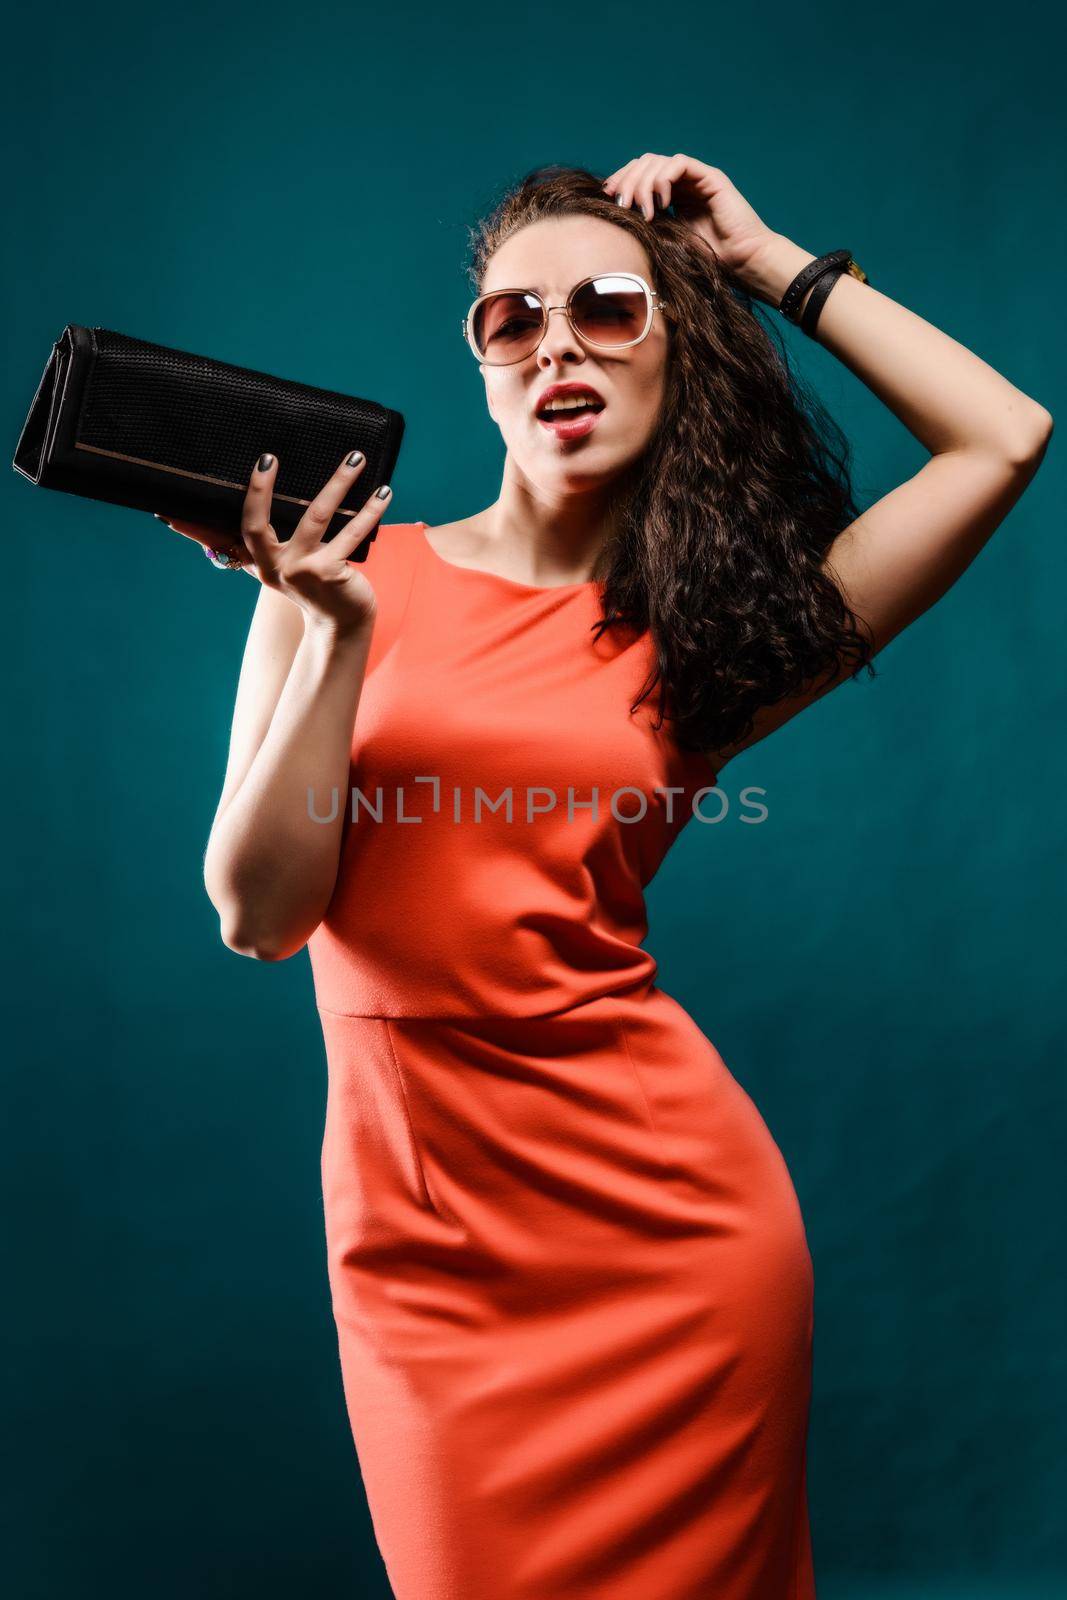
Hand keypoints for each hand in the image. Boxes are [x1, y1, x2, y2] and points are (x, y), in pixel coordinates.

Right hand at [156, 450, 389, 631]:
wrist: (342, 624)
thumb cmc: (309, 587)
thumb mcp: (271, 568)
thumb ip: (241, 547)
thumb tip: (187, 523)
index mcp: (260, 562)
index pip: (237, 528)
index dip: (226, 507)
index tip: (227, 478)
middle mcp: (275, 568)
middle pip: (258, 524)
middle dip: (261, 489)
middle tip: (269, 456)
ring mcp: (303, 571)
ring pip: (316, 517)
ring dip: (337, 483)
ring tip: (355, 457)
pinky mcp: (332, 574)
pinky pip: (351, 535)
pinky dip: (369, 512)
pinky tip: (384, 493)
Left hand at [601, 152, 774, 278]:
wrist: (741, 262)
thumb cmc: (708, 260)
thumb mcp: (665, 242)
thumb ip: (645, 226)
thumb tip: (614, 219)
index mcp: (669, 195)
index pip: (637, 174)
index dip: (620, 181)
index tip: (607, 199)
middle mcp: (681, 182)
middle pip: (643, 163)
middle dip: (627, 181)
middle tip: (622, 205)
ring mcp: (695, 177)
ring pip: (657, 161)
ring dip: (643, 183)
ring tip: (644, 211)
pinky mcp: (710, 177)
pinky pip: (679, 163)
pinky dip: (664, 179)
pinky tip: (662, 202)